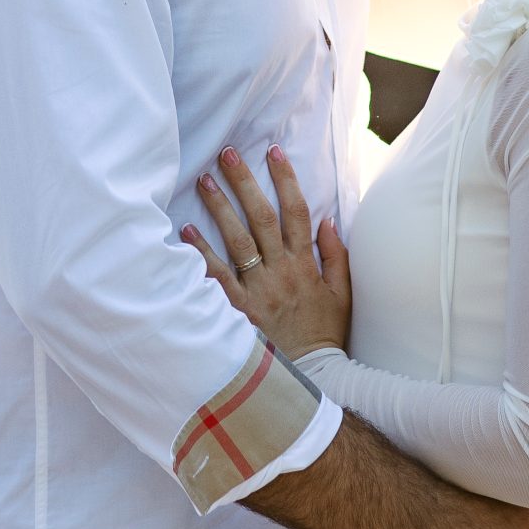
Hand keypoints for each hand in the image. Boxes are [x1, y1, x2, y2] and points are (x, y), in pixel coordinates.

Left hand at [182, 146, 350, 358]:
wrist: (312, 377)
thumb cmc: (324, 333)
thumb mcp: (342, 294)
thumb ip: (337, 255)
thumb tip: (327, 220)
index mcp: (305, 264)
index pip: (297, 211)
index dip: (285, 179)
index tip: (273, 151)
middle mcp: (281, 271)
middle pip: (262, 217)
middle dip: (246, 182)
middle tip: (228, 153)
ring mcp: (258, 290)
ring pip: (238, 241)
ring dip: (220, 208)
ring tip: (204, 180)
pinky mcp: (238, 310)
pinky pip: (217, 277)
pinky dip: (202, 253)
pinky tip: (186, 231)